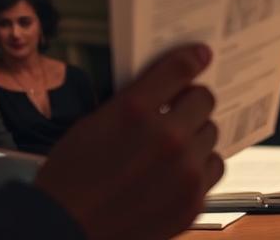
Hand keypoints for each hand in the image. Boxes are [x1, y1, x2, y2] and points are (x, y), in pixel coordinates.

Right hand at [35, 44, 222, 239]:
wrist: (65, 228)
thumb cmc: (71, 176)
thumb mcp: (94, 122)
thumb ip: (134, 100)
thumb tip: (166, 85)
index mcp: (135, 111)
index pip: (181, 69)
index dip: (192, 59)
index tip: (199, 56)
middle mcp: (166, 139)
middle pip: (204, 100)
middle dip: (191, 100)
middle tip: (179, 107)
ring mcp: (184, 173)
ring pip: (212, 133)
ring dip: (196, 133)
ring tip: (174, 144)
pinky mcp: (193, 201)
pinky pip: (214, 167)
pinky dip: (200, 164)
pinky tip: (179, 169)